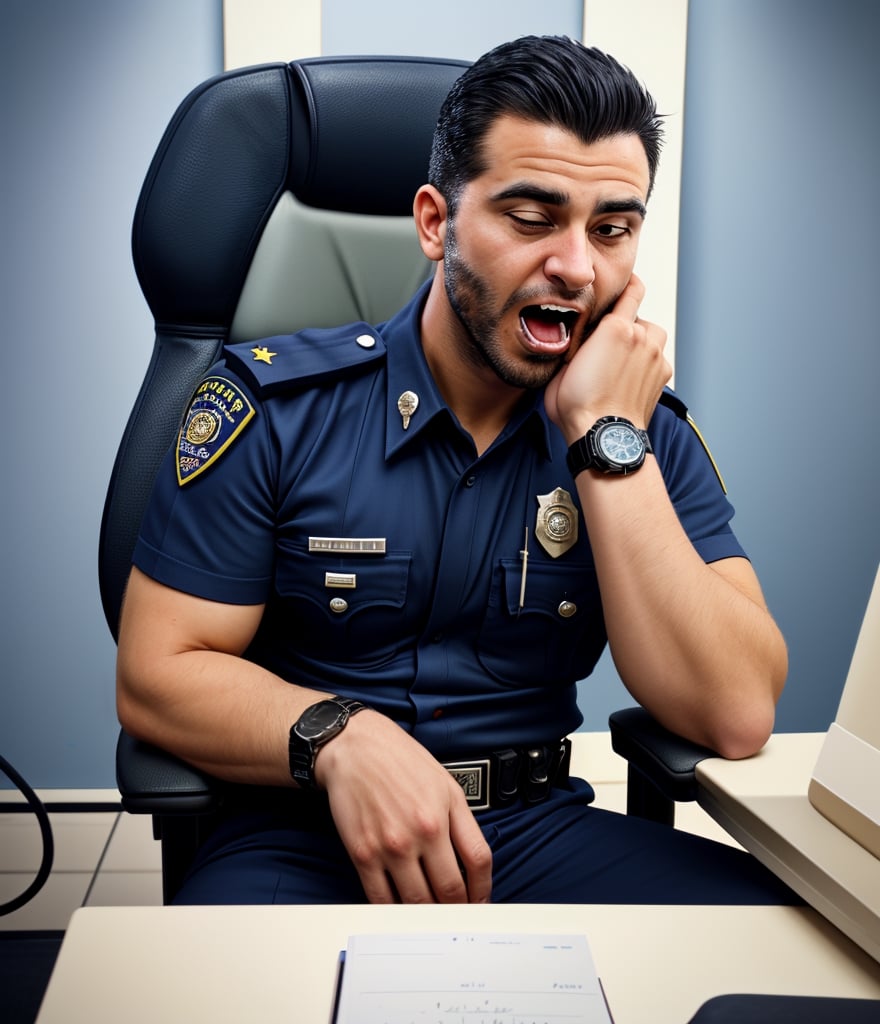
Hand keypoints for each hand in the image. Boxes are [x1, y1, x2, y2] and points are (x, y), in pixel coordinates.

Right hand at [315, 711, 492, 903]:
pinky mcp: (363, 854)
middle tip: (458, 916)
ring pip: (418, 902)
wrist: (353, 747)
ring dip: (428, 915)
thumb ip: (461, 822)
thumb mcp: (444, 783)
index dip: (484, 889)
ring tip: (431, 915)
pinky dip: (394, 911)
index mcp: (445, 812)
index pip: (478, 862)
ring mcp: (391, 846)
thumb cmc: (399, 760)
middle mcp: (421, 831)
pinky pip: (382, 899)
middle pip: (450, 891)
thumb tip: (471, 864)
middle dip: (458, 909)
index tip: (481, 900)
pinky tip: (400, 908)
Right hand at [544, 274, 670, 441]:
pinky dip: (647, 363)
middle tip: (608, 345)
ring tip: (622, 361)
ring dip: (640, 342)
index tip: (627, 283)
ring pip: (652, 337)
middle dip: (626, 326)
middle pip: (640, 318)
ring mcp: (655, 356)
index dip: (629, 284)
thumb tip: (579, 339)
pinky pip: (658, 358)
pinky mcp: (663, 375)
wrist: (603, 435)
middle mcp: (641, 337)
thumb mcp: (563, 366)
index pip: (632, 291)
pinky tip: (630, 378)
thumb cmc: (576, 405)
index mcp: (614, 328)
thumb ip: (577, 344)